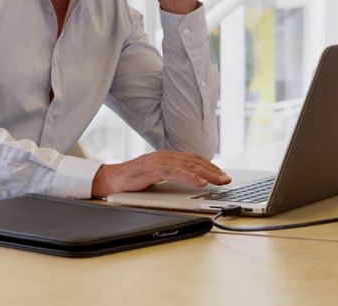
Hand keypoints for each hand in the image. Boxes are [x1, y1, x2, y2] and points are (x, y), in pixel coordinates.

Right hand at [91, 151, 231, 197]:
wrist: (110, 180)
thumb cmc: (132, 180)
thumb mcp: (156, 176)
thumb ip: (171, 175)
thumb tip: (189, 182)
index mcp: (167, 157)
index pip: (194, 159)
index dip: (210, 166)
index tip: (222, 175)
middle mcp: (165, 156)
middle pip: (195, 161)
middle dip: (214, 170)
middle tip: (227, 180)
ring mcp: (159, 161)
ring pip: (189, 165)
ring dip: (207, 173)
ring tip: (220, 181)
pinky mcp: (153, 169)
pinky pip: (175, 172)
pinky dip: (190, 177)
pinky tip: (200, 182)